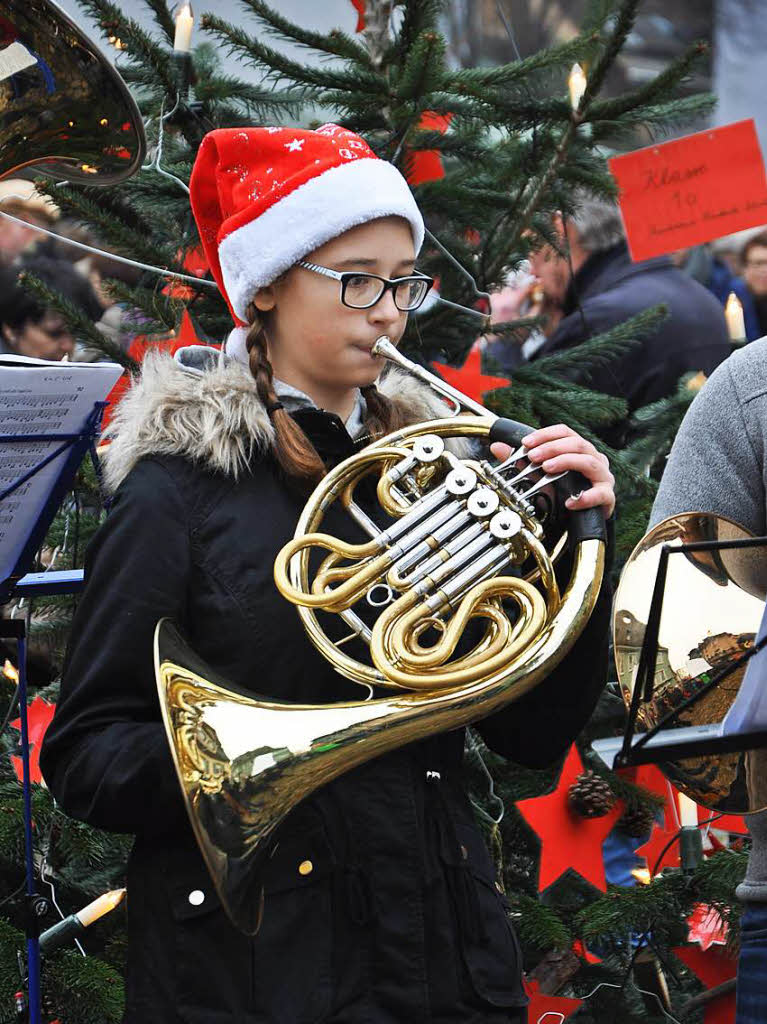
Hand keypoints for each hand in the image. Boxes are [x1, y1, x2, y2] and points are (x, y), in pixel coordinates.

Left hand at [490, 424, 614, 519]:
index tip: (526, 443)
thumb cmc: (562, 491)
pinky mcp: (607, 496)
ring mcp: (602, 476)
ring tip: (547, 469)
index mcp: (578, 449)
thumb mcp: (538, 476)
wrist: (577, 518)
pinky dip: (586, 497)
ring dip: (566, 462)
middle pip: (577, 443)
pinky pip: (601, 494)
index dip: (545, 434)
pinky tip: (570, 502)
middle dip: (552, 447)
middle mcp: (593, 458)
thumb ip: (520, 462)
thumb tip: (497, 447)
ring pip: (589, 461)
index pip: (565, 432)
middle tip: (533, 456)